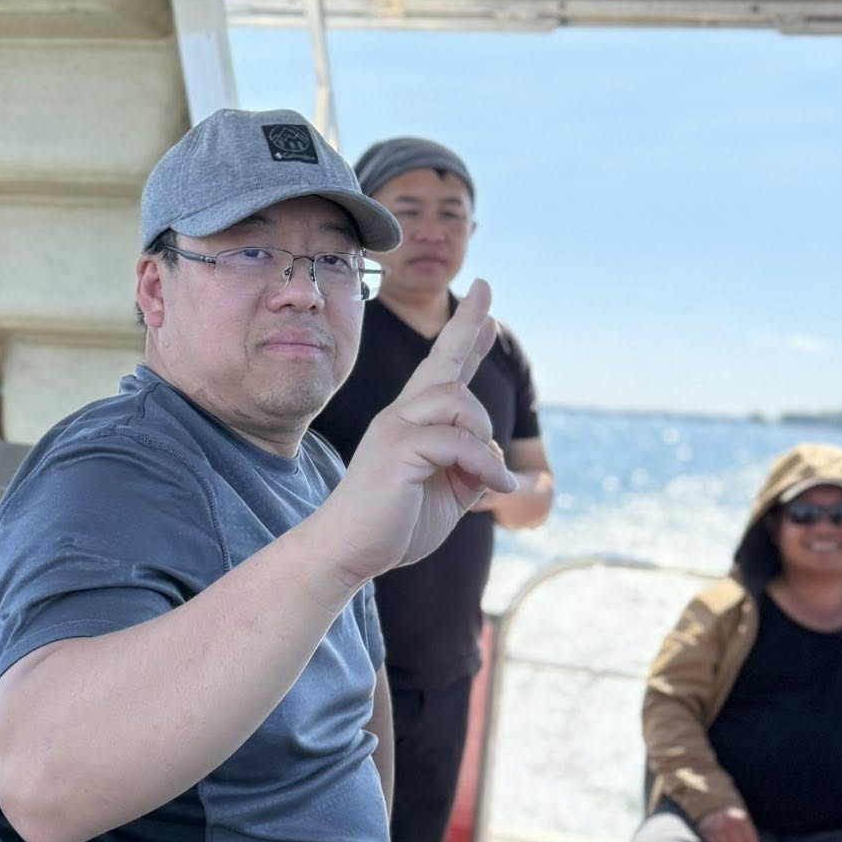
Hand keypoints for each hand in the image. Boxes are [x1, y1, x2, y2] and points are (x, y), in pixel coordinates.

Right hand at [318, 282, 516, 581]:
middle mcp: (400, 415)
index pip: (442, 370)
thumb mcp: (446, 495)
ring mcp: (396, 427)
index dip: (465, 336)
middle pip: (444, 363)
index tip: (486, 308)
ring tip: (488, 475)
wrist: (347, 551)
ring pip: (457, 399)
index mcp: (410, 422)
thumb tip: (494, 458)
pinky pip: (458, 441)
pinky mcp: (398, 447)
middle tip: (485, 291)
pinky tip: (493, 487)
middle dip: (467, 327)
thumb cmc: (392, 526)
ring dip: (483, 437)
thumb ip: (470, 471)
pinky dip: (484, 465)